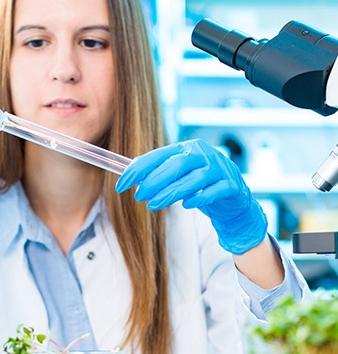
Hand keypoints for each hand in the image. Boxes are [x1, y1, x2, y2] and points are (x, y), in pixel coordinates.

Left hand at [115, 139, 267, 254]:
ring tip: (153, 205)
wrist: (233, 201)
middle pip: (176, 165)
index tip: (121, 184)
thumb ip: (159, 172)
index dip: (138, 169)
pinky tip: (186, 205)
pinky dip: (200, 198)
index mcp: (187, 148)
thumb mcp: (178, 176)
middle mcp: (204, 154)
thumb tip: (130, 172)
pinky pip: (214, 191)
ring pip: (193, 179)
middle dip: (154, 181)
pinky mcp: (232, 185)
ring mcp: (220, 169)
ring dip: (170, 193)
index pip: (158, 155)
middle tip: (138, 196)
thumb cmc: (200, 186)